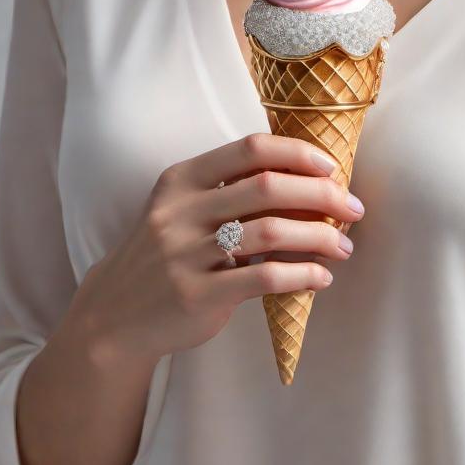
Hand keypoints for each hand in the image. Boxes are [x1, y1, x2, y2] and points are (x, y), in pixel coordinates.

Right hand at [61, 133, 364, 367]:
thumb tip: (308, 182)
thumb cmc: (164, 255)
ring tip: (344, 247)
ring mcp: (185, 254)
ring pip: (272, 233)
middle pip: (269, 187)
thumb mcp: (180, 209)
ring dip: (319, 238)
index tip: (331, 168)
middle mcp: (181, 211)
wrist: (111, 315)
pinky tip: (321, 277)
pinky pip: (264, 278)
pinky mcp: (197, 295)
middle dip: (323, 195)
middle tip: (354, 209)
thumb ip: (228, 191)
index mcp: (182, 180)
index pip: (250, 149)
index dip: (298, 153)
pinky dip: (303, 275)